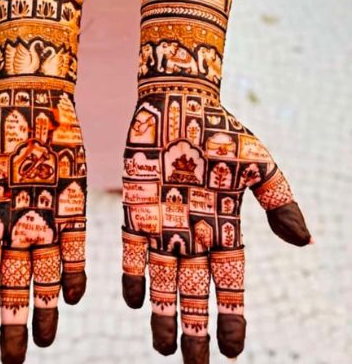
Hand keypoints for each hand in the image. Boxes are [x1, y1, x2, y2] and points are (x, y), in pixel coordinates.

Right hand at [0, 87, 85, 362]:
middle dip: (13, 320)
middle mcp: (16, 224)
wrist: (31, 99)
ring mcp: (45, 215)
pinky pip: (73, 243)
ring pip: (44, 271)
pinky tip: (72, 295)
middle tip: (15, 360)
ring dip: (46, 305)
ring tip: (45, 340)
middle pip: (14, 282)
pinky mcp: (71, 202)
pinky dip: (73, 269)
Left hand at [121, 91, 310, 362]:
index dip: (231, 315)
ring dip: (163, 313)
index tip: (232, 350)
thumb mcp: (260, 164)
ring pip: (163, 278)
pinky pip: (134, 248)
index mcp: (225, 224)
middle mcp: (194, 230)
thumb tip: (305, 243)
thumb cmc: (222, 130)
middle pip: (195, 290)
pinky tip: (134, 302)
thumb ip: (280, 202)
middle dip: (196, 326)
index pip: (230, 280)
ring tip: (164, 347)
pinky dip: (134, 274)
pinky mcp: (138, 207)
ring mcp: (165, 221)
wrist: (180, 100)